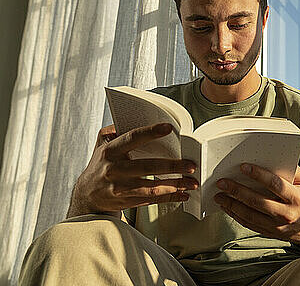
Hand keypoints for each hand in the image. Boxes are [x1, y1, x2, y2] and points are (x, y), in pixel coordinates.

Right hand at [67, 123, 197, 217]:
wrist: (87, 195)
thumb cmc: (100, 165)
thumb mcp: (101, 144)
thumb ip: (115, 130)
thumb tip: (133, 117)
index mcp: (110, 151)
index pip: (132, 137)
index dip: (151, 132)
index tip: (169, 128)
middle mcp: (114, 169)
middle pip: (147, 167)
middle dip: (172, 166)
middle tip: (190, 164)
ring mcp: (120, 188)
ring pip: (151, 187)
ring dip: (175, 185)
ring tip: (191, 182)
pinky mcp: (126, 202)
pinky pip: (151, 200)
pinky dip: (169, 197)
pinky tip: (183, 193)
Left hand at [213, 164, 299, 243]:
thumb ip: (293, 170)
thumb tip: (273, 159)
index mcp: (296, 198)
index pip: (276, 185)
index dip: (259, 175)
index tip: (244, 167)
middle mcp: (286, 213)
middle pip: (258, 201)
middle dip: (238, 190)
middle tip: (223, 182)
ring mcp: (276, 225)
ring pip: (249, 214)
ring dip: (232, 204)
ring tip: (219, 195)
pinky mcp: (268, 232)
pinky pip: (248, 223)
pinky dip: (235, 214)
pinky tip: (226, 206)